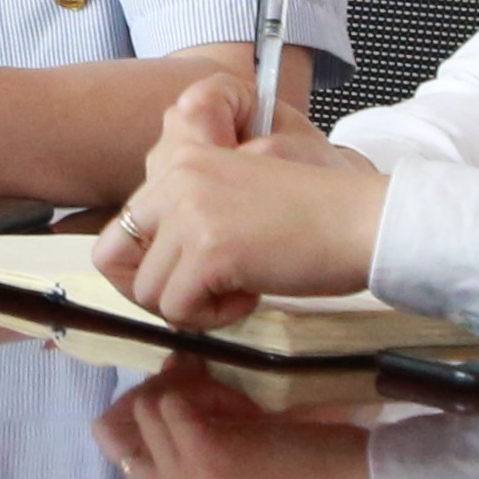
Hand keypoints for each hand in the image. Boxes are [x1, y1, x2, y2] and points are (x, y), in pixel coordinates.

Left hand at [88, 76, 385, 328]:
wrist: (365, 221)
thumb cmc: (315, 216)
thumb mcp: (235, 194)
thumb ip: (186, 212)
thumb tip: (143, 268)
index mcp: (182, 158)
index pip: (122, 224)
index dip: (146, 264)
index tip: (189, 274)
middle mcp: (175, 176)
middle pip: (113, 256)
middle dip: (154, 288)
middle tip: (202, 295)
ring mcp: (189, 210)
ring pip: (148, 291)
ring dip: (191, 306)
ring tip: (238, 290)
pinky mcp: (210, 248)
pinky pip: (179, 309)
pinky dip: (213, 320)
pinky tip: (251, 297)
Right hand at [95, 364, 387, 478]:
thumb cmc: (301, 472)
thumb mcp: (231, 463)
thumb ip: (188, 436)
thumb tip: (159, 374)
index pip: (118, 447)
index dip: (145, 409)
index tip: (183, 394)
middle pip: (131, 419)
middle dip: (169, 393)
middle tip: (215, 394)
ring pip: (150, 403)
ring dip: (189, 391)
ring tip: (235, 405)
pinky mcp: (202, 455)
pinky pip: (176, 398)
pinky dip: (206, 390)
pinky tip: (243, 408)